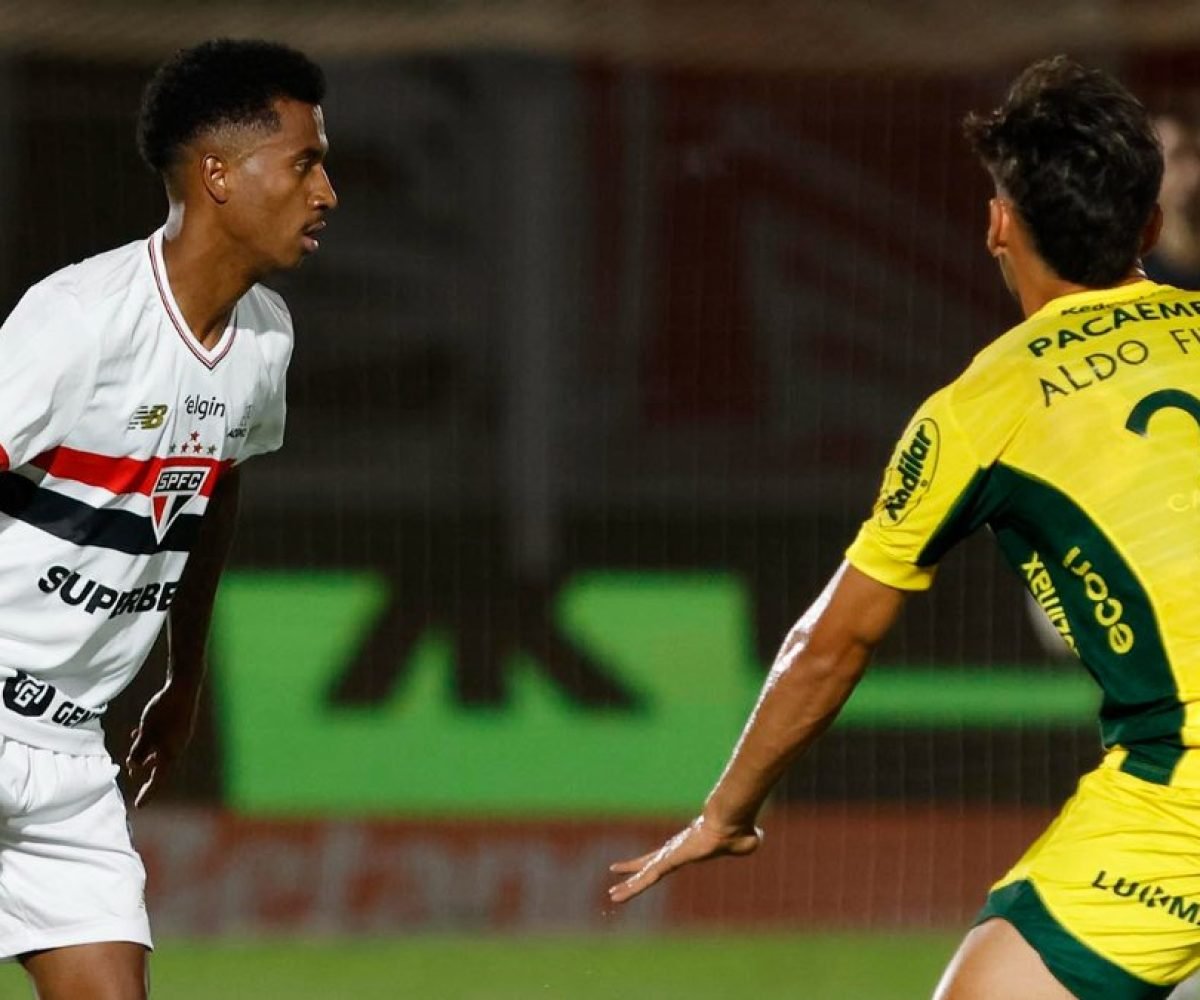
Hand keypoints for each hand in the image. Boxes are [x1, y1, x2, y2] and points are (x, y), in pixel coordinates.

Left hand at [125, 680, 200, 807]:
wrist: (184, 687)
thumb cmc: (163, 710)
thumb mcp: (145, 732)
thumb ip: (139, 751)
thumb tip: (133, 766)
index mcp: (170, 753)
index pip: (157, 779)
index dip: (147, 793)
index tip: (139, 806)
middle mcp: (177, 748)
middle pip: (159, 766)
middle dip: (144, 771)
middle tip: (131, 776)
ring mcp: (180, 737)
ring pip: (160, 752)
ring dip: (146, 754)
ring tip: (133, 751)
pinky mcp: (180, 727)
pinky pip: (163, 741)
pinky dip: (151, 742)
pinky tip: (139, 732)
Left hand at [608, 815, 761, 903]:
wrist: (730, 820)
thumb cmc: (738, 828)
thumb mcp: (745, 843)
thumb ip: (743, 844)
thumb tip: (754, 839)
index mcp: (688, 848)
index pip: (667, 857)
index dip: (655, 861)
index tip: (644, 866)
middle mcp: (675, 851)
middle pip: (649, 863)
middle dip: (633, 869)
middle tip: (614, 873)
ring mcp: (671, 855)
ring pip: (646, 874)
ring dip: (629, 887)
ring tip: (612, 896)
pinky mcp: (670, 859)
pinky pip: (649, 878)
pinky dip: (634, 887)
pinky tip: (620, 895)